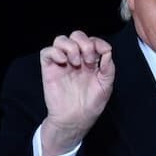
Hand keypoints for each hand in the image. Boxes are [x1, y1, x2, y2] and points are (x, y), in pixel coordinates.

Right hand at [39, 31, 114, 155]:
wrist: (75, 120)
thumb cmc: (91, 105)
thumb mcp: (106, 85)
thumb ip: (108, 67)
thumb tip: (107, 50)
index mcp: (90, 62)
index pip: (92, 41)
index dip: (97, 43)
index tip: (101, 56)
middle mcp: (76, 59)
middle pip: (76, 35)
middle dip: (85, 43)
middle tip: (89, 61)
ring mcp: (62, 63)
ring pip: (61, 39)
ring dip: (71, 47)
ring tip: (75, 63)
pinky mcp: (50, 69)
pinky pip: (47, 52)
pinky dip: (55, 52)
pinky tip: (64, 62)